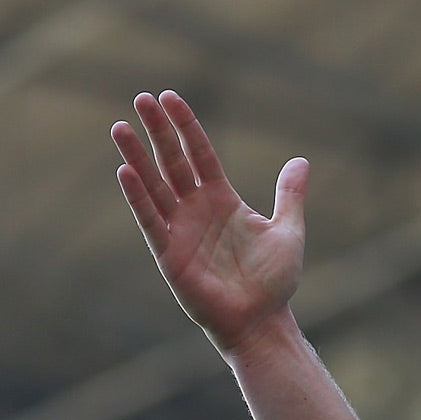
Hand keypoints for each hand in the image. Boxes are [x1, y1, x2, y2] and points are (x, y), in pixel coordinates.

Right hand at [113, 91, 306, 355]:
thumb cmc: (274, 282)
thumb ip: (289, 195)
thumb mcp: (288, 231)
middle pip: (172, 162)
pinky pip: (150, 220)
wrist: (263, 322)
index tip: (170, 97)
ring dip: (136, 157)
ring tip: (119, 127)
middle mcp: (196, 210)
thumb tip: (301, 160)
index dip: (186, 126)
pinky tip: (124, 171)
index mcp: (222, 200)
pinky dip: (137, 197)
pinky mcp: (169, 254)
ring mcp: (180, 230)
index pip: (199, 153)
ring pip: (154, 186)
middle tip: (141, 97)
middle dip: (157, 131)